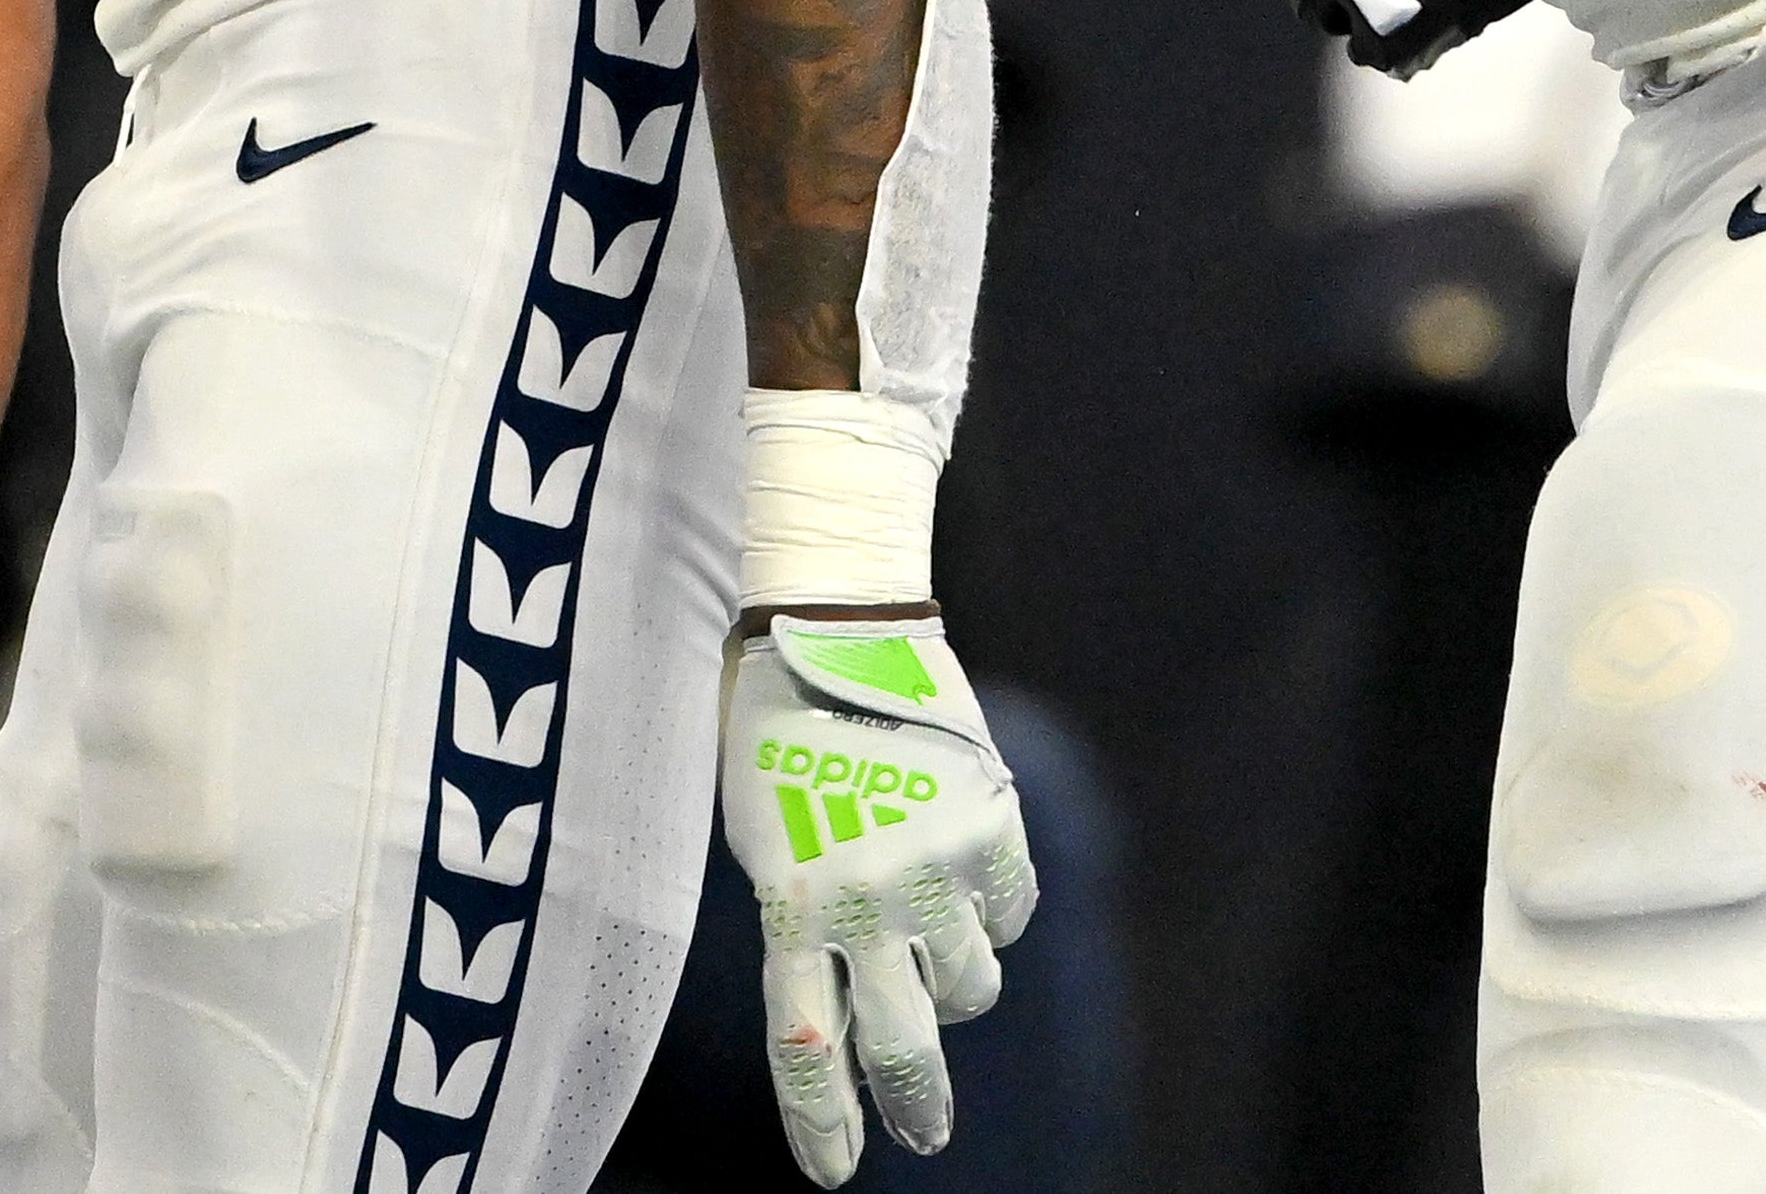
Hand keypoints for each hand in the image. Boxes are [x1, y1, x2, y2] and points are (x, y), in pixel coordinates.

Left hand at [719, 615, 1037, 1185]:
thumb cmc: (772, 730)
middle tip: (923, 1135)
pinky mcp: (991, 833)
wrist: (833, 626)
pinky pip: (1007, 919)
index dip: (822, 1122)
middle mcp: (867, 900)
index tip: (834, 1175)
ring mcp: (937, 870)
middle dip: (914, 1107)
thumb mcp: (758, 834)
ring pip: (969, 988)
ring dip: (950, 983)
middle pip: (902, 1047)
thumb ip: (796, 916)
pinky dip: (988, 915)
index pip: (805, 1044)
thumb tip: (838, 997)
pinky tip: (961, 875)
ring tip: (925, 938)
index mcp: (788, 901)